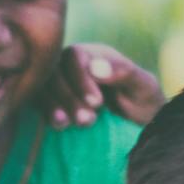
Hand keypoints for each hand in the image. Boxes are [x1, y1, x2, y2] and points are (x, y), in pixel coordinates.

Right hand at [42, 43, 165, 128]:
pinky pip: (39, 103)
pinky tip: (57, 126)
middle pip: (55, 72)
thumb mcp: (143, 87)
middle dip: (68, 97)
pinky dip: (46, 113)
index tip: (97, 103)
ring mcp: (60, 84)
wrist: (140, 128)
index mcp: (94, 55)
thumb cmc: (144, 103)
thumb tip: (96, 67)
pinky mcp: (53, 102)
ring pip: (43, 87)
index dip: (80, 78)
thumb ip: (124, 73)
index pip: (74, 56)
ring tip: (68, 125)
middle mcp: (73, 66)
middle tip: (87, 120)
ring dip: (54, 106)